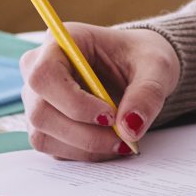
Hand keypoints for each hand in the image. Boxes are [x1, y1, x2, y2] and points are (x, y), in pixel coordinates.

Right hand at [19, 24, 180, 160]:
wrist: (139, 68)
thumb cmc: (141, 57)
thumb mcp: (157, 66)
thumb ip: (147, 93)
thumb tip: (129, 127)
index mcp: (60, 42)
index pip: (44, 75)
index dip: (72, 102)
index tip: (109, 115)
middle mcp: (39, 70)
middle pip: (40, 112)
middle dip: (84, 133)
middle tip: (122, 135)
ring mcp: (38, 99)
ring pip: (43, 135)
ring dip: (85, 147)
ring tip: (121, 141)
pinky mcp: (45, 125)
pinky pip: (54, 149)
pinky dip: (84, 153)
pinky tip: (109, 143)